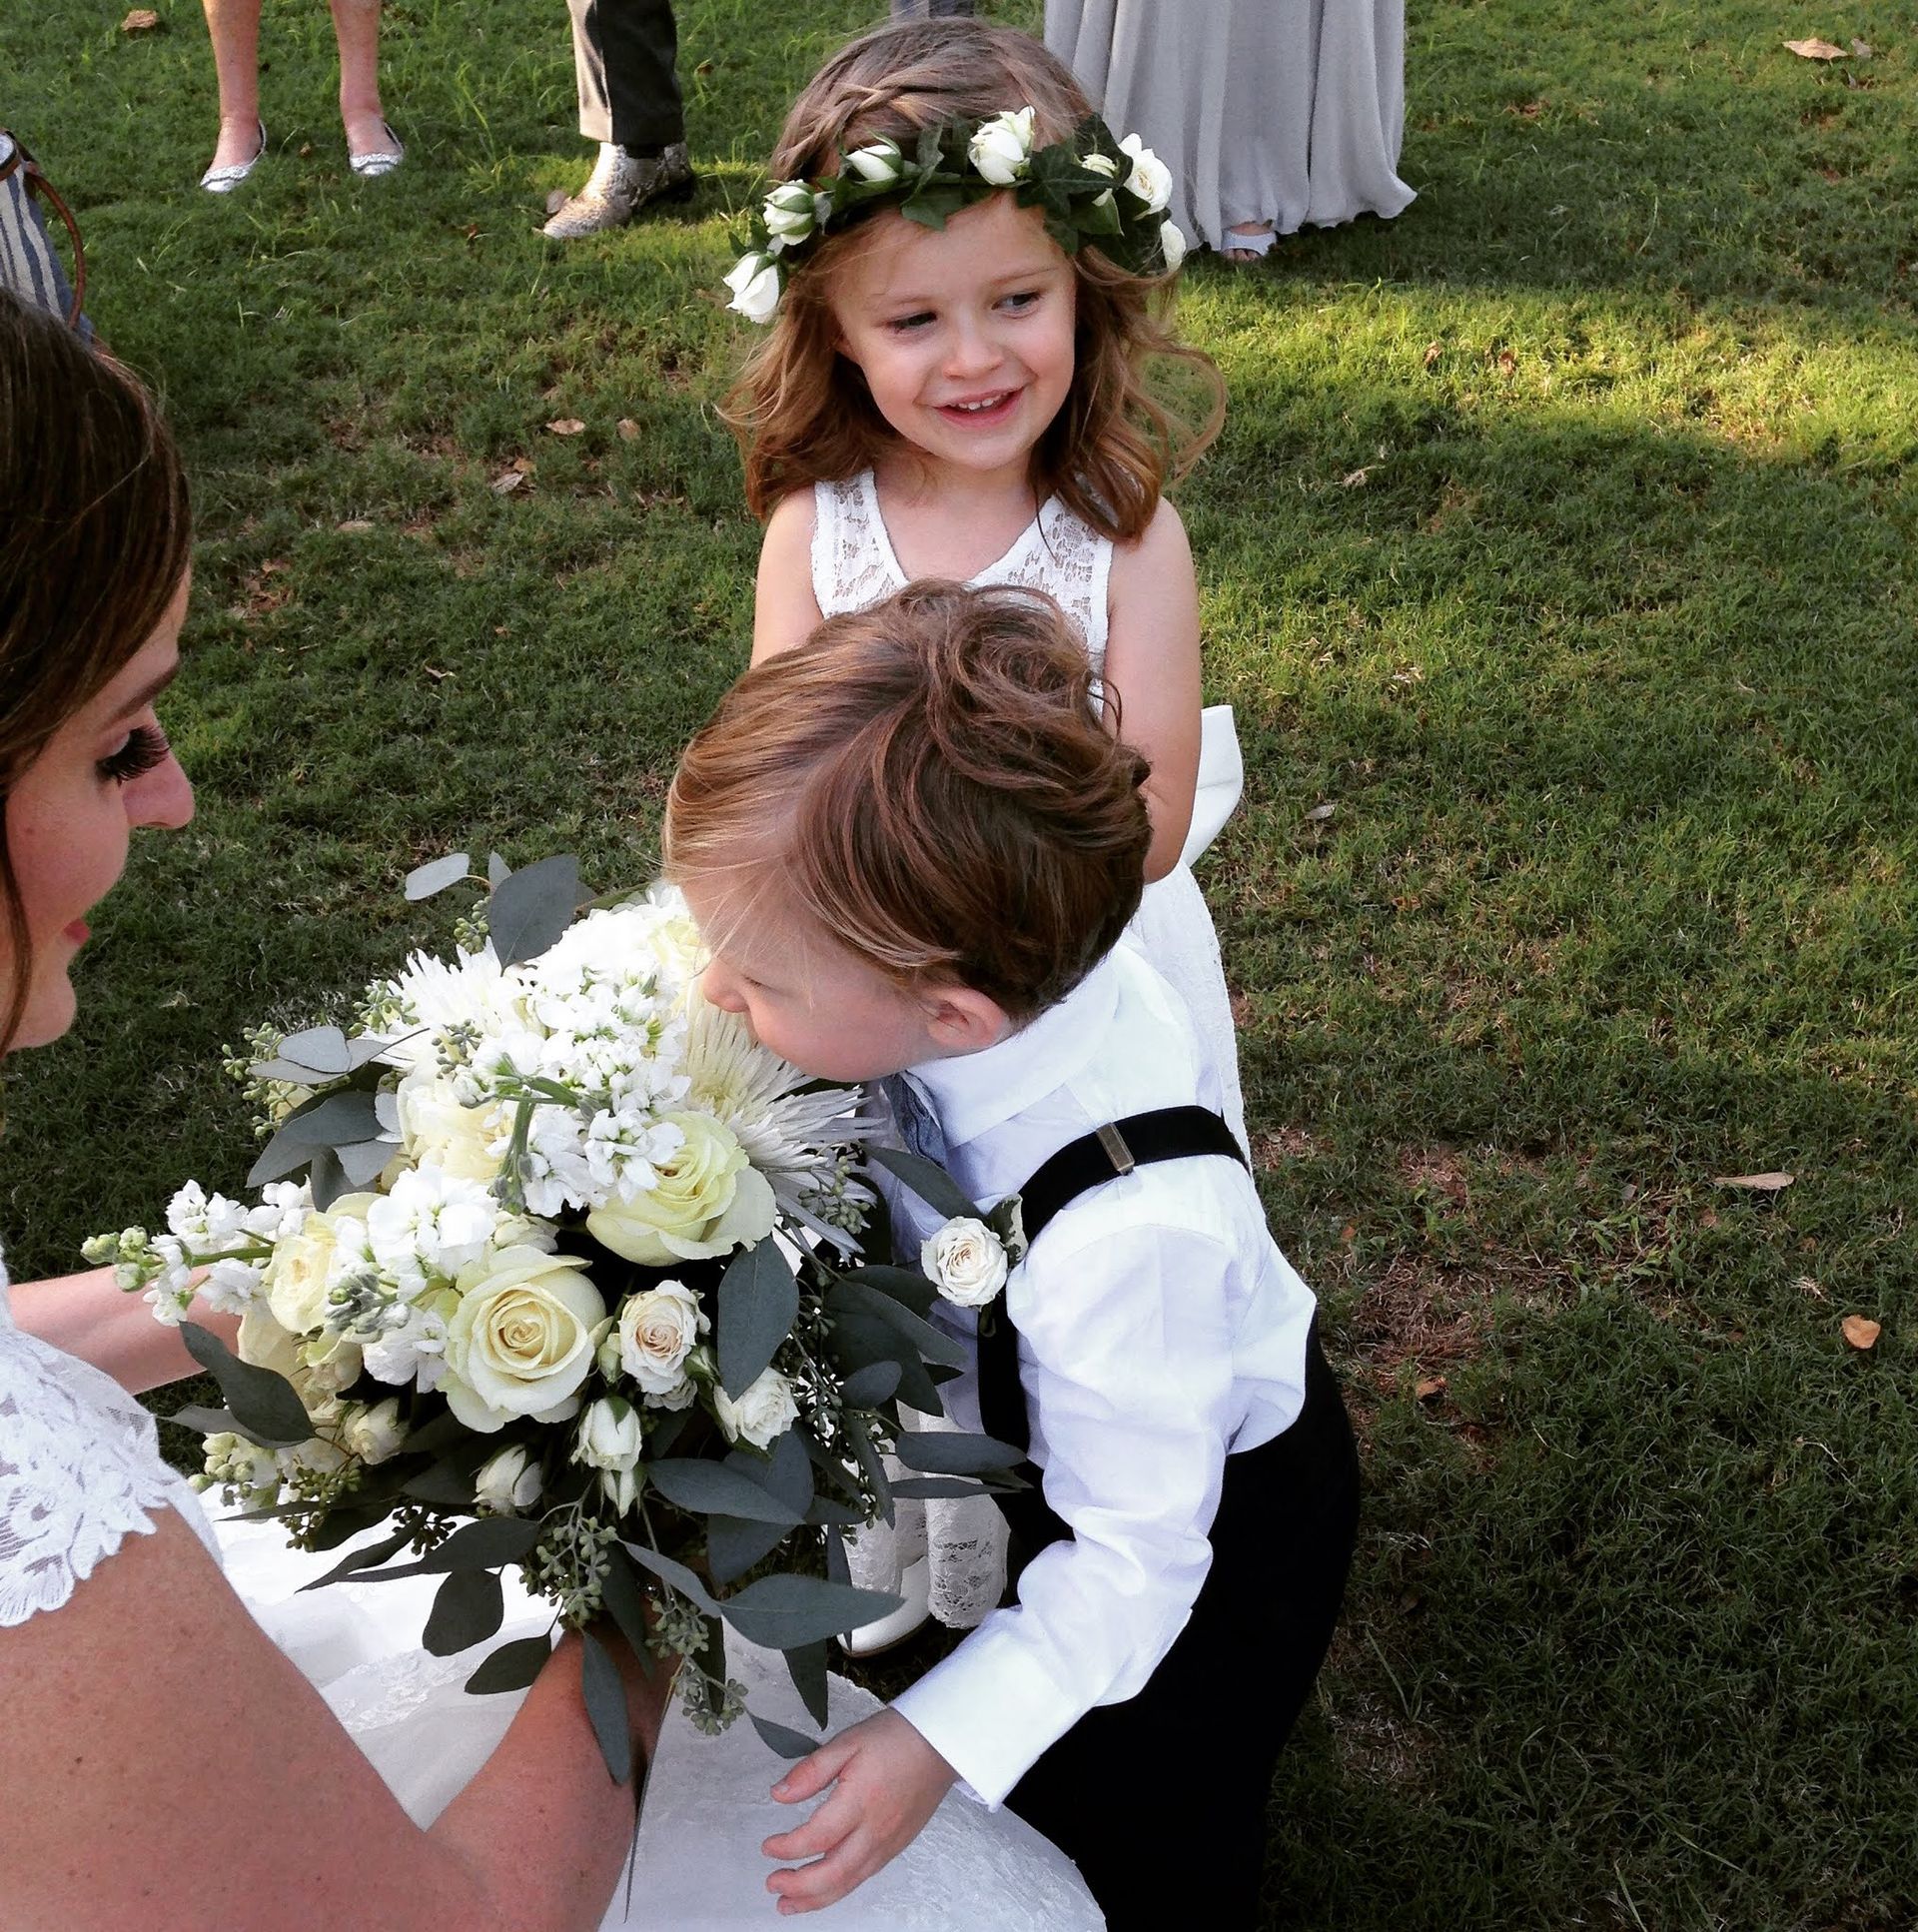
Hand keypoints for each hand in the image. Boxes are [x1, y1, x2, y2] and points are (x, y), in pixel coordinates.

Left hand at [761, 1709, 957, 1914]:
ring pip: (849, 1883)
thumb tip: (780, 1794)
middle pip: (833, 1874)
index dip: (787, 1848)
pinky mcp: (897, 1847)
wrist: (941, 1744)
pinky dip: (840, 1889)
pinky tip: (826, 1887)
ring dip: (816, 1898)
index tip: (768, 1847)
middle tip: (773, 1884)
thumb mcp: (847, 1742)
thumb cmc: (898, 1738)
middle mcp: (876, 1830)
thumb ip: (811, 1771)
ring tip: (790, 1903)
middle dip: (798, 1887)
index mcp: (860, 1801)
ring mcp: (888, 1843)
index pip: (816, 1838)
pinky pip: (864, 1876)